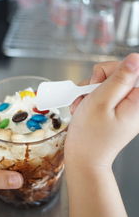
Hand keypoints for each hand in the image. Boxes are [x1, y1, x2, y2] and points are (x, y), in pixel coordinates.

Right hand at [64, 53, 138, 167]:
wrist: (83, 158)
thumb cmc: (90, 136)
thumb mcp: (101, 101)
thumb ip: (118, 78)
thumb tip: (134, 58)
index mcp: (138, 101)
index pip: (134, 68)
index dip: (114, 69)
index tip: (102, 82)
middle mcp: (135, 102)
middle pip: (119, 72)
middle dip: (98, 80)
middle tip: (89, 95)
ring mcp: (125, 106)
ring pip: (108, 81)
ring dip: (91, 90)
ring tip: (84, 106)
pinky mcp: (116, 108)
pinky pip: (104, 92)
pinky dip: (90, 97)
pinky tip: (84, 108)